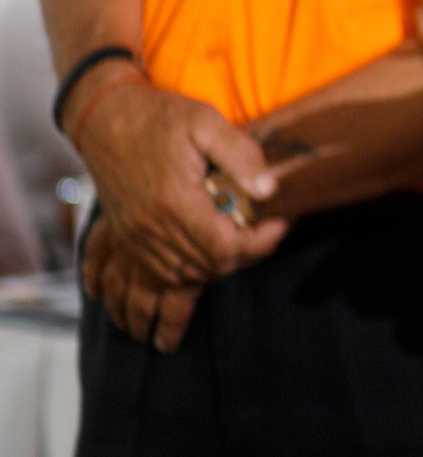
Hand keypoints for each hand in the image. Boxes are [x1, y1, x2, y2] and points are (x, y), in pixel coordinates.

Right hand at [73, 77, 288, 349]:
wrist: (105, 113)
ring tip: (164, 342)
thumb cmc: (160, 115)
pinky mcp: (120, 233)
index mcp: (175, 204)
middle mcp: (150, 230)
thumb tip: (270, 190)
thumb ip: (242, 156)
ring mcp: (132, 236)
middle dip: (231, 267)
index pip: (226, 247)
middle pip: (198, 271)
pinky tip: (126, 314)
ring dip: (163, 312)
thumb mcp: (207, 122)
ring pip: (155, 286)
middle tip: (261, 245)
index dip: (261, 243)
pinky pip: (118, 277)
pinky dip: (124, 298)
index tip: (283, 222)